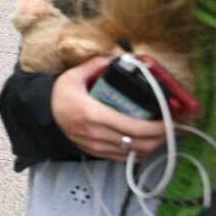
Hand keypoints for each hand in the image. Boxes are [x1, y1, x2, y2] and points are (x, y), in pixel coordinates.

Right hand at [51, 56, 166, 159]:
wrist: (42, 115)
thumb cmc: (59, 95)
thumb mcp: (73, 76)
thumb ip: (96, 65)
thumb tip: (118, 57)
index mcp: (95, 114)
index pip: (134, 127)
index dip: (157, 127)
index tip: (172, 120)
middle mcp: (98, 134)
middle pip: (138, 144)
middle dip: (161, 138)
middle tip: (174, 127)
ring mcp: (97, 146)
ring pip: (133, 154)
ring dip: (153, 146)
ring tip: (164, 135)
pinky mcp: (96, 152)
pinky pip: (123, 158)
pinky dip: (139, 153)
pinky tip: (147, 143)